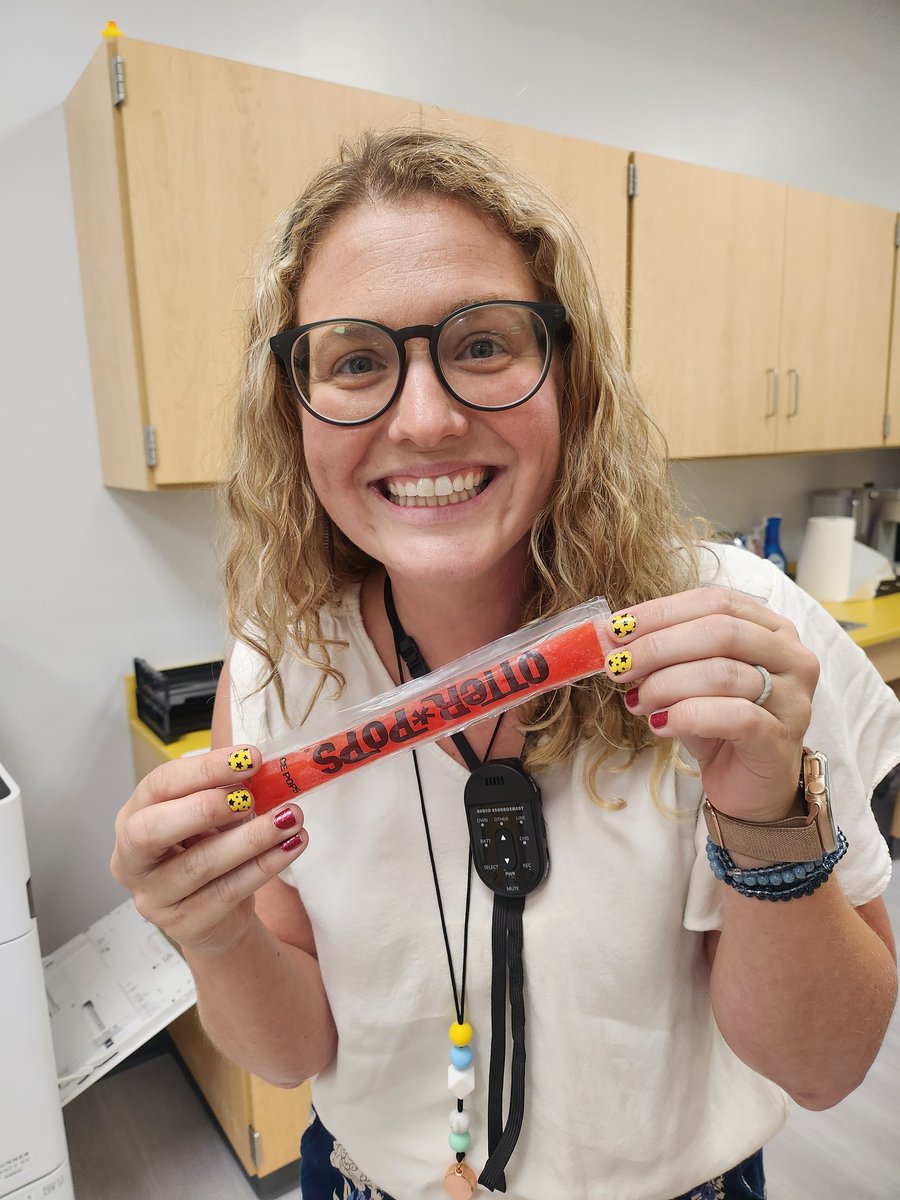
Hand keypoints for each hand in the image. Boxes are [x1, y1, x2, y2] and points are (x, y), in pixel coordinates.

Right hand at [111, 746, 307, 957]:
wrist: (220, 917)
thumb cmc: (209, 852)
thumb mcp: (213, 817)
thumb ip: (227, 792)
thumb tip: (261, 767)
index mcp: (133, 817)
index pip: (160, 785)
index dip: (205, 769)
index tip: (250, 758)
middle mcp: (132, 859)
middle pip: (152, 830)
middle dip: (204, 807)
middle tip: (250, 797)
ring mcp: (154, 897)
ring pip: (200, 865)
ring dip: (251, 838)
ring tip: (290, 818)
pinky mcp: (184, 925)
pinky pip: (227, 892)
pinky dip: (264, 866)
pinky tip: (291, 846)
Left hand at [603, 587, 819, 821]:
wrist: (750, 788)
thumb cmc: (720, 727)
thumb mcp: (691, 680)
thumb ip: (666, 654)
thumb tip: (613, 637)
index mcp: (771, 629)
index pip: (715, 601)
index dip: (662, 612)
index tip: (617, 628)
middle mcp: (791, 657)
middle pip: (720, 631)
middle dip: (659, 646)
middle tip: (619, 666)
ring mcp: (793, 698)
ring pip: (723, 673)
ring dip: (666, 684)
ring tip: (636, 701)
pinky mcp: (781, 738)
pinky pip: (733, 716)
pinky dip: (687, 715)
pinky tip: (661, 724)